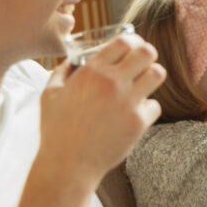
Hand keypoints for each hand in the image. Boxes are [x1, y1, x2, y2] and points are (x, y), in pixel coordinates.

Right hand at [38, 34, 165, 187]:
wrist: (67, 166)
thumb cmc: (56, 131)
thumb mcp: (49, 95)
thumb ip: (62, 72)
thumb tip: (72, 62)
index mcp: (91, 71)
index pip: (124, 41)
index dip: (132, 42)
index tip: (132, 48)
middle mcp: (112, 82)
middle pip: (147, 52)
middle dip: (147, 55)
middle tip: (143, 64)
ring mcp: (127, 102)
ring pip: (157, 74)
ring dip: (152, 77)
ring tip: (144, 85)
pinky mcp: (138, 122)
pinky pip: (154, 105)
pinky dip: (148, 109)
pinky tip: (136, 114)